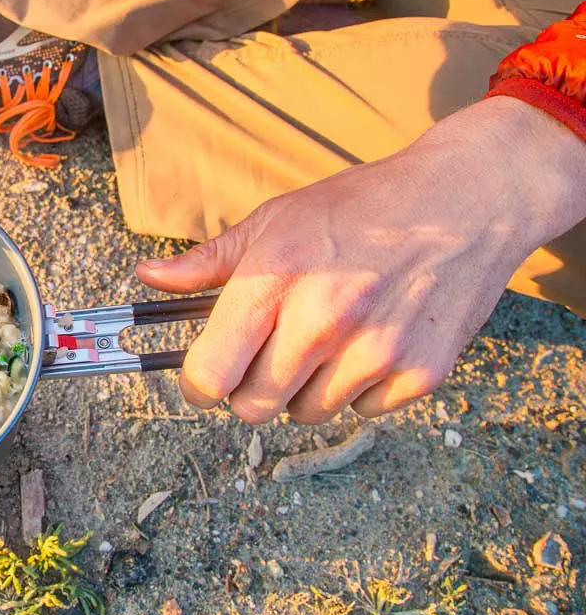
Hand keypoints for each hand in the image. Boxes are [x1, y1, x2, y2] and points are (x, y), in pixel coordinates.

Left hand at [137, 97, 585, 423]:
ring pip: (306, 414)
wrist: (465, 200)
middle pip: (253, 406)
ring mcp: (374, 352)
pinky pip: (361, 411)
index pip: (210, 373)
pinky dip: (357, 389)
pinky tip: (368, 342)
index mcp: (276, 280)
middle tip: (266, 354)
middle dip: (249, 388)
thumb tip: (150, 277)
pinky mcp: (419, 374)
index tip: (203, 378)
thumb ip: (209, 261)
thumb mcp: (275, 219)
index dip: (198, 384)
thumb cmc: (360, 207)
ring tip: (323, 339)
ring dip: (303, 389)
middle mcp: (322, 321)